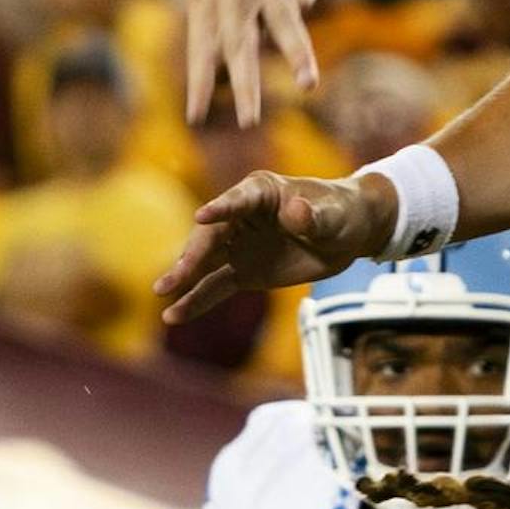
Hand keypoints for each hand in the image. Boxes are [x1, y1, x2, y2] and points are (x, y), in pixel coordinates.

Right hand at [156, 167, 393, 326]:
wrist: (347, 235)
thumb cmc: (340, 213)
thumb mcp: (334, 216)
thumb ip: (314, 217)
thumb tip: (295, 212)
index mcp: (261, 192)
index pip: (237, 200)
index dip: (221, 208)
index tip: (202, 216)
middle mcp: (240, 216)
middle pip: (211, 235)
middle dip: (194, 254)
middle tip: (179, 273)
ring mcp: (238, 245)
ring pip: (206, 263)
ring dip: (184, 278)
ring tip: (162, 294)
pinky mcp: (242, 272)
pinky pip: (215, 287)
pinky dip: (196, 301)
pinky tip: (173, 316)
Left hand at [184, 0, 331, 121]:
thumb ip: (225, 32)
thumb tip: (219, 79)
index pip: (201, 46)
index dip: (197, 79)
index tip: (195, 118)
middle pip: (237, 38)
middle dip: (244, 80)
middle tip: (249, 120)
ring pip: (275, 12)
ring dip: (293, 48)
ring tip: (308, 85)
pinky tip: (309, 0)